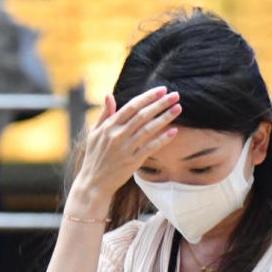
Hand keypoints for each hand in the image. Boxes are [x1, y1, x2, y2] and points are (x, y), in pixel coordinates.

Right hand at [71, 87, 180, 203]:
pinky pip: (150, 148)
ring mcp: (126, 148)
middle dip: (160, 103)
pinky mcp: (133, 161)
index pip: (131, 106)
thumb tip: (109, 95)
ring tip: (178, 108)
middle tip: (175, 95)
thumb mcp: (94, 133)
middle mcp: (118, 135)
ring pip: (149, 129)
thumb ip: (104, 114)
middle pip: (142, 115)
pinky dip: (162, 139)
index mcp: (109, 126)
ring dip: (165, 117)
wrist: (94, 182)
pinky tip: (174, 131)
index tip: (162, 90)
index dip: (148, 97)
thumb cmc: (94, 156)